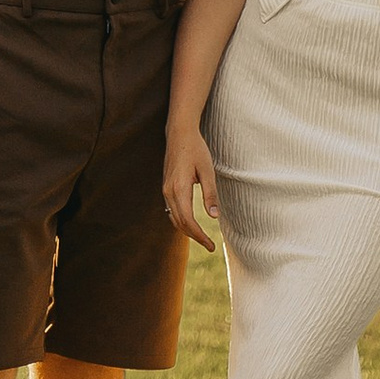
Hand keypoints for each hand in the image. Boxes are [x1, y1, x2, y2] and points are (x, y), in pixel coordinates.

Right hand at [163, 126, 219, 249]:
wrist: (179, 133)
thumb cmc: (196, 149)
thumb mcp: (208, 170)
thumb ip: (210, 194)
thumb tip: (214, 216)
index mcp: (179, 188)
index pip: (188, 221)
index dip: (199, 236)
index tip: (211, 245)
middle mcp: (169, 191)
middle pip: (179, 223)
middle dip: (194, 237)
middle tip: (210, 246)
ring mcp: (165, 189)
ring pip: (174, 218)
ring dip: (187, 230)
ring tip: (202, 238)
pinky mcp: (166, 187)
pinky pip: (171, 210)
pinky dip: (180, 221)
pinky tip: (190, 224)